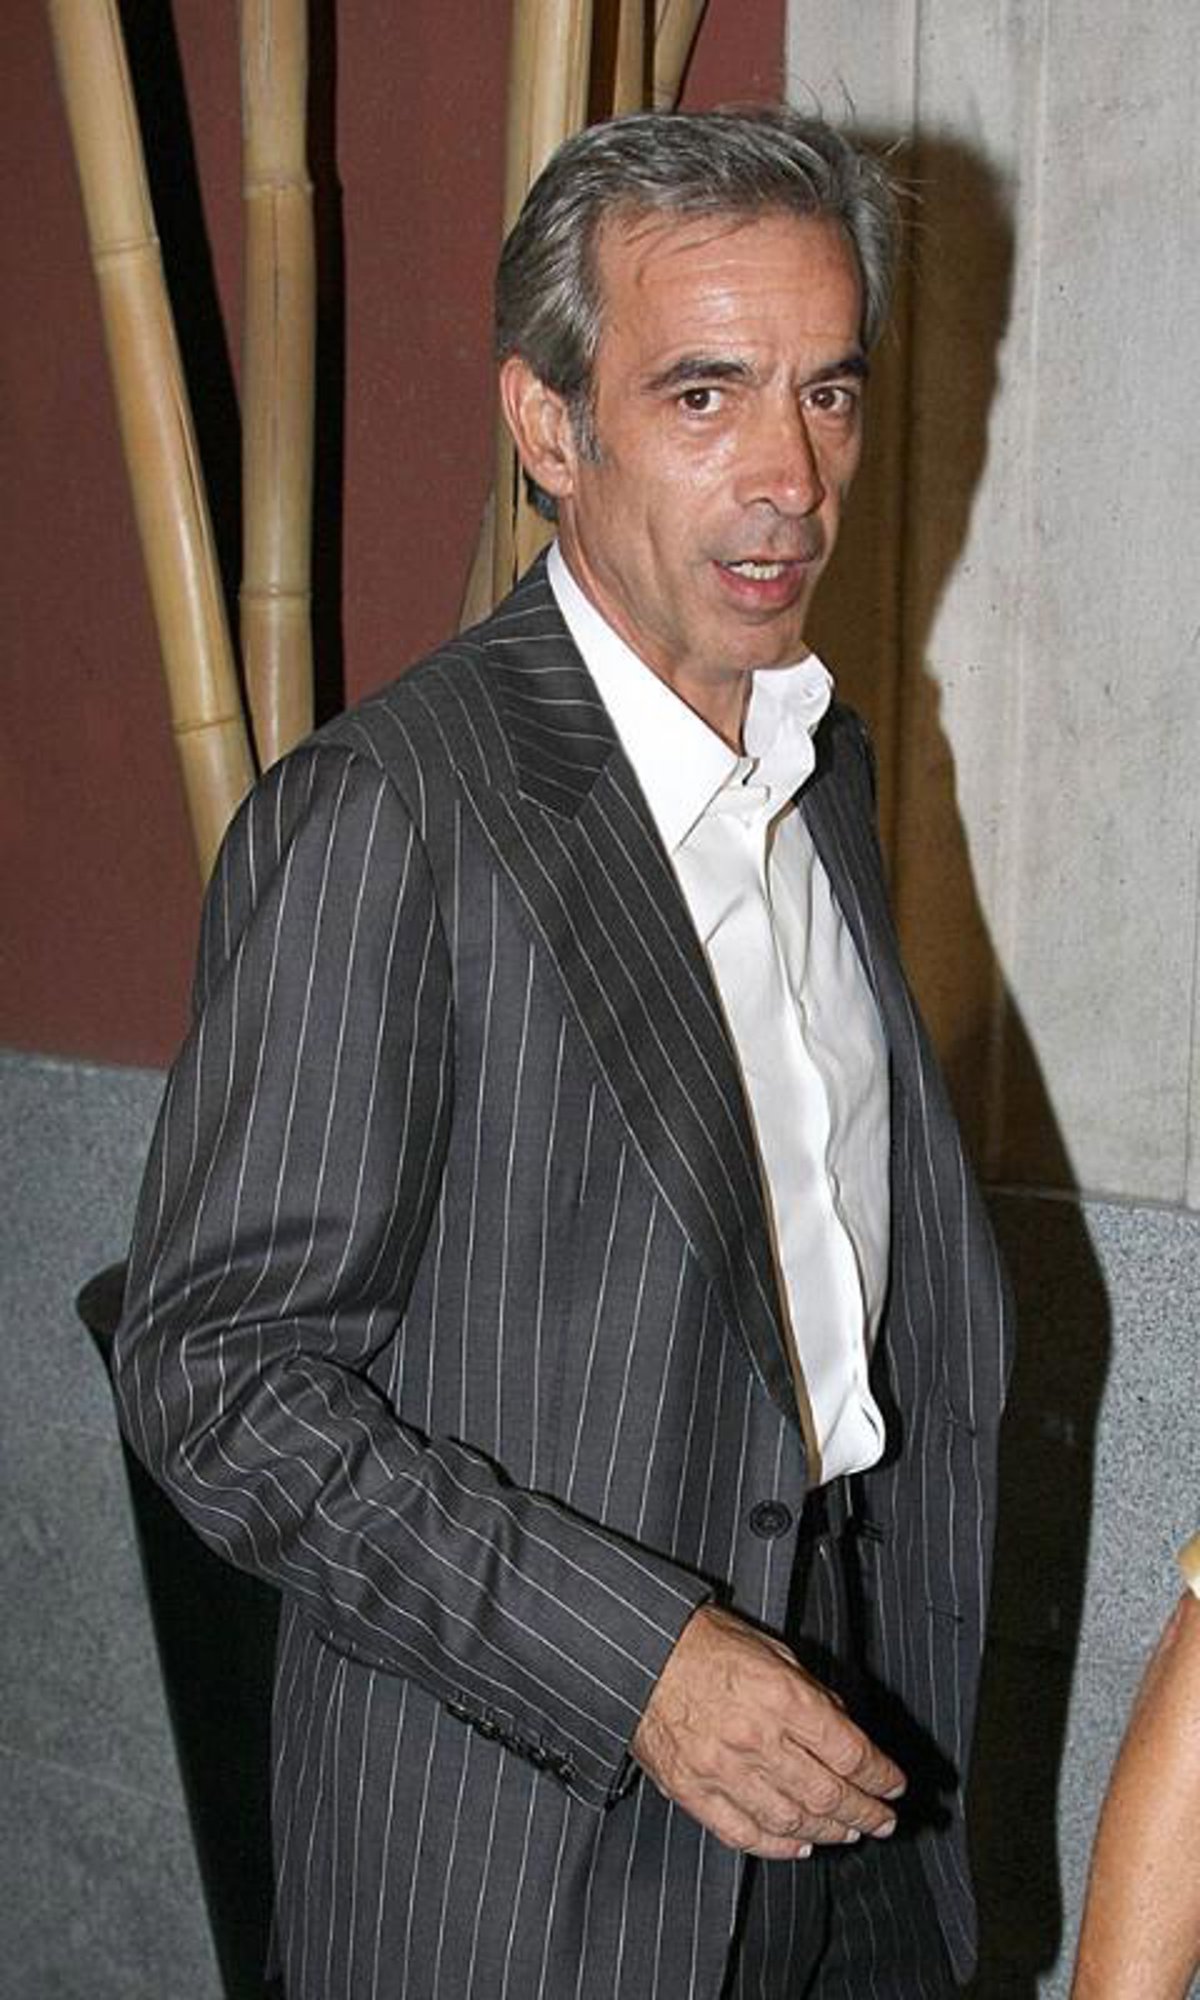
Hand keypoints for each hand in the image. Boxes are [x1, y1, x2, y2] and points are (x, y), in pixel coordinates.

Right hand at [632, 1603, 905, 1858]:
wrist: (637, 1653)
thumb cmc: (699, 1641)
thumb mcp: (769, 1648)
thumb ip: (809, 1690)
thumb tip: (840, 1724)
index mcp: (781, 1697)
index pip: (849, 1752)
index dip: (880, 1774)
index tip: (894, 1783)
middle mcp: (757, 1738)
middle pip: (828, 1793)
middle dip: (866, 1812)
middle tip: (884, 1820)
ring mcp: (723, 1770)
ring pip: (792, 1820)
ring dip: (829, 1832)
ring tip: (848, 1832)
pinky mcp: (694, 1791)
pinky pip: (743, 1832)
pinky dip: (777, 1846)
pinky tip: (798, 1845)